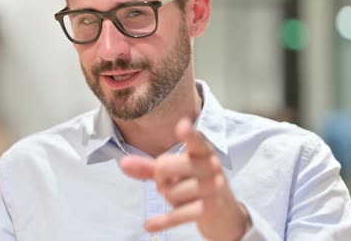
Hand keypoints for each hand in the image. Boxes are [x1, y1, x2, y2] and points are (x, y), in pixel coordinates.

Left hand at [120, 118, 251, 240]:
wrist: (226, 215)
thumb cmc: (197, 185)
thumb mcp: (176, 172)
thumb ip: (150, 167)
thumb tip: (123, 164)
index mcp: (204, 151)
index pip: (196, 140)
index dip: (188, 134)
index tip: (182, 126)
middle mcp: (211, 166)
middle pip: (166, 167)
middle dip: (159, 178)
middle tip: (169, 181)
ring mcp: (213, 188)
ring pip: (170, 192)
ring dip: (169, 197)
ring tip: (182, 197)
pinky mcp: (210, 209)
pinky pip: (178, 215)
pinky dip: (162, 221)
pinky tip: (149, 225)